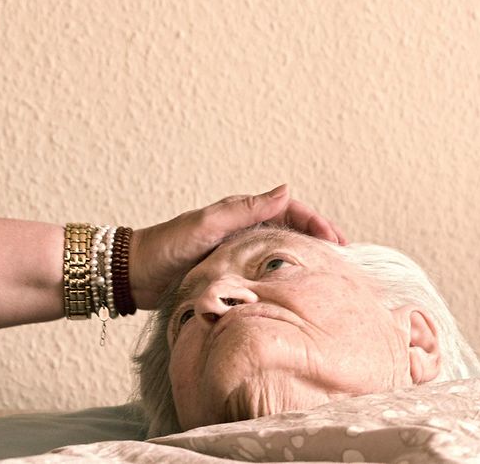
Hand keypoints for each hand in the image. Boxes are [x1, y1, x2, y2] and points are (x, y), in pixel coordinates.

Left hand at [129, 184, 345, 309]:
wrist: (134, 274)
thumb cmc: (167, 247)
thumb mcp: (207, 225)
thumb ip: (245, 209)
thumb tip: (286, 188)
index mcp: (239, 211)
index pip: (290, 209)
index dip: (317, 223)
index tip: (339, 243)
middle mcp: (242, 227)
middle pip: (291, 228)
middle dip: (319, 240)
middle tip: (345, 261)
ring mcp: (237, 249)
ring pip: (280, 249)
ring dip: (305, 257)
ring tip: (329, 275)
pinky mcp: (229, 270)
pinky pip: (265, 269)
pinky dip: (284, 275)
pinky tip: (295, 291)